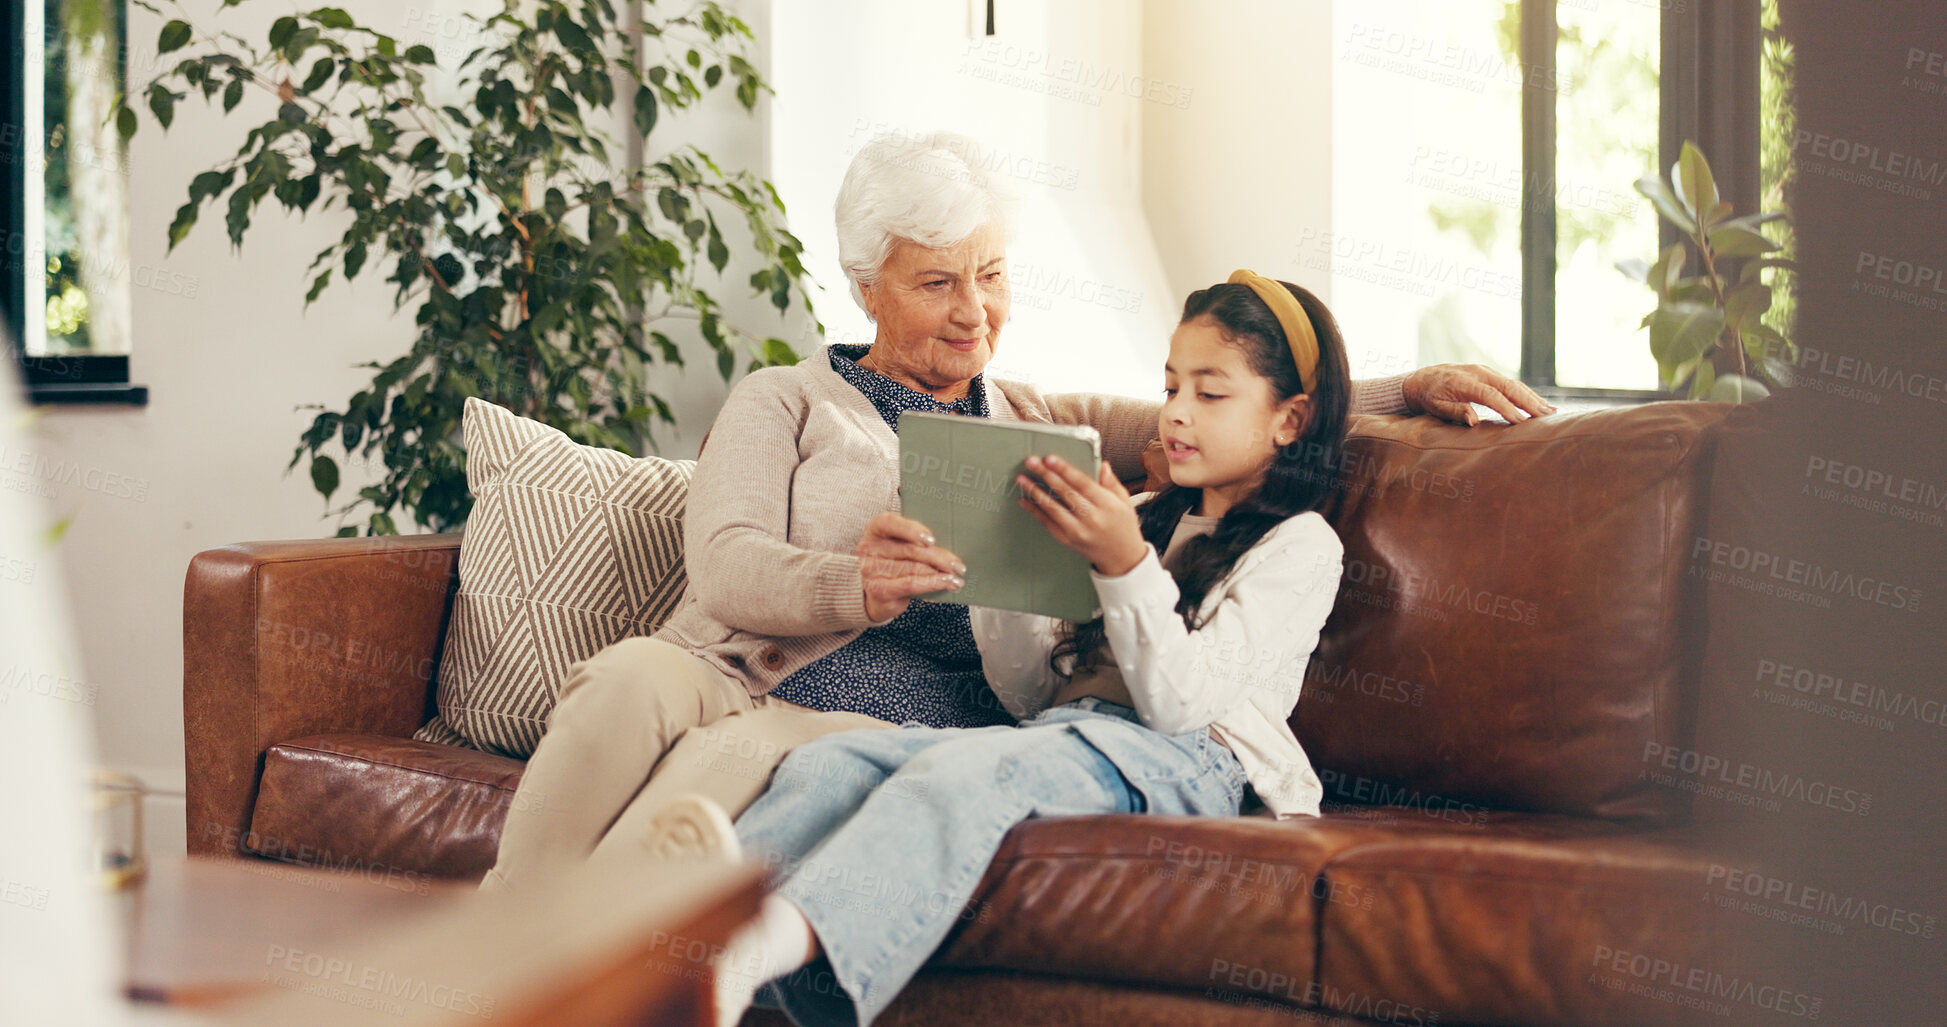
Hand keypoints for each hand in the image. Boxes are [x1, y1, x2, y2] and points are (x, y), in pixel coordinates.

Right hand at [856, 512, 965, 621]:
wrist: (871, 594)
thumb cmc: (890, 564)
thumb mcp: (896, 545)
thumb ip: (914, 539)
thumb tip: (950, 540)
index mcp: (875, 531)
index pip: (889, 523)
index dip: (911, 529)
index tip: (932, 539)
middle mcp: (869, 549)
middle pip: (910, 550)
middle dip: (939, 556)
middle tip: (958, 564)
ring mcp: (872, 571)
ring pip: (914, 568)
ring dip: (941, 573)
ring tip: (958, 575)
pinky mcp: (879, 590)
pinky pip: (911, 584)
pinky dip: (933, 583)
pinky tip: (947, 583)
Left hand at [1017, 455, 1147, 576]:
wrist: (1121, 558)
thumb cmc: (1123, 525)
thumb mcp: (1124, 501)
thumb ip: (1111, 483)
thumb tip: (1102, 464)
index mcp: (1107, 505)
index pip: (1082, 483)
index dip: (1064, 470)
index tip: (1049, 458)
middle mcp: (1092, 518)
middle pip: (1065, 493)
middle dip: (1046, 475)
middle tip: (1031, 461)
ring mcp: (1078, 531)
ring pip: (1052, 508)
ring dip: (1035, 492)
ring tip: (1022, 479)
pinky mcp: (1068, 541)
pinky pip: (1047, 524)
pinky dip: (1035, 511)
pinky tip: (1025, 500)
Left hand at [1403, 363, 1555, 425]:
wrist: (1421, 379)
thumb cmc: (1428, 397)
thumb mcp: (1435, 407)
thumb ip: (1454, 412)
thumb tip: (1473, 421)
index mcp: (1464, 382)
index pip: (1490, 396)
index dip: (1506, 408)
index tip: (1521, 422)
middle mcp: (1478, 373)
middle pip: (1509, 387)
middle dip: (1529, 402)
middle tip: (1547, 417)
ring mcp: (1485, 371)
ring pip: (1513, 384)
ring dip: (1532, 397)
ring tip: (1550, 412)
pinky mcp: (1489, 373)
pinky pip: (1511, 383)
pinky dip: (1526, 393)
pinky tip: (1539, 403)